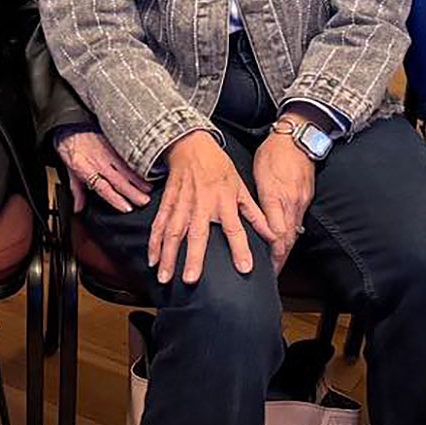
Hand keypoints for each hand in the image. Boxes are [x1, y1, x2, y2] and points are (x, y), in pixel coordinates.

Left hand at [54, 128, 150, 213]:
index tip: (127, 208)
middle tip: (145, 202)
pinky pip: (127, 155)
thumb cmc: (70, 148)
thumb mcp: (69, 171)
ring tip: (150, 189)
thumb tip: (78, 208)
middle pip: (118, 180)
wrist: (70, 126)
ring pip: (126, 168)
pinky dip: (138, 163)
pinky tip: (147, 168)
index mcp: (87, 170)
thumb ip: (77, 191)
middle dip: (133, 192)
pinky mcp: (114, 143)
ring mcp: (108, 152)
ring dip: (139, 179)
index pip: (103, 188)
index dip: (115, 199)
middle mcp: (99, 162)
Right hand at [146, 130, 261, 284]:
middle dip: (192, 257)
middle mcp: (202, 205)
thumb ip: (256, 214)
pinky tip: (151, 259)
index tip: (245, 268)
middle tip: (190, 279)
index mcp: (224, 202)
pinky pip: (159, 224)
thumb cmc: (218, 167)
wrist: (191, 145)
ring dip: (168, 255)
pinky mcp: (167, 202)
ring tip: (164, 277)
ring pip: (173, 232)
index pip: (235, 229)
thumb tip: (274, 234)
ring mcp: (182, 204)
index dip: (241, 248)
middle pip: (197, 234)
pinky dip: (153, 242)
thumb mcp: (241, 188)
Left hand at [251, 133, 313, 271]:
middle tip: (272, 275)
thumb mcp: (260, 175)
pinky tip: (285, 243)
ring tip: (277, 265)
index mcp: (277, 199)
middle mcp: (292, 204)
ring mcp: (300, 203)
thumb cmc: (274, 154)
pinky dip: (291, 236)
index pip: (277, 235)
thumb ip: (260, 199)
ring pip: (293, 232)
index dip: (273, 254)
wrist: (298, 139)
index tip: (267, 269)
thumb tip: (255, 221)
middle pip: (287, 239)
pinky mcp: (305, 199)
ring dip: (285, 250)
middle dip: (280, 259)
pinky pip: (298, 222)